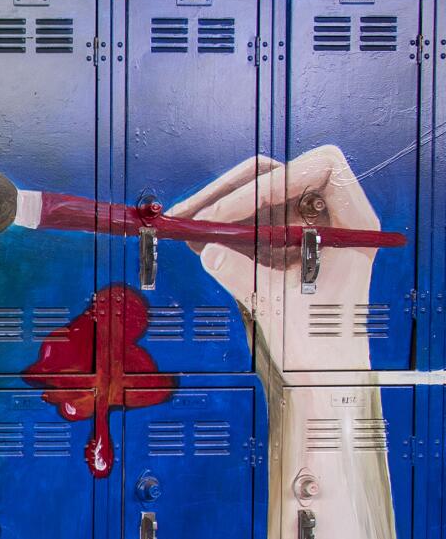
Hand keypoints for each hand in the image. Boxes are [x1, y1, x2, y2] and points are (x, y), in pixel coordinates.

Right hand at [168, 146, 378, 361]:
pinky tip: (195, 236)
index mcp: (353, 223)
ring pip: (259, 192)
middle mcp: (330, 216)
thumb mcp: (280, 304)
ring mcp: (303, 226)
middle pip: (281, 175)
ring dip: (219, 204)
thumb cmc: (321, 340)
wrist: (323, 369)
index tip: (233, 210)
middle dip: (233, 190)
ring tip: (186, 223)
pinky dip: (221, 224)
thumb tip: (208, 250)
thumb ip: (243, 274)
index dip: (275, 180)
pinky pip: (250, 218)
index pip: (320, 168)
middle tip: (195, 212)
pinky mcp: (280, 240)